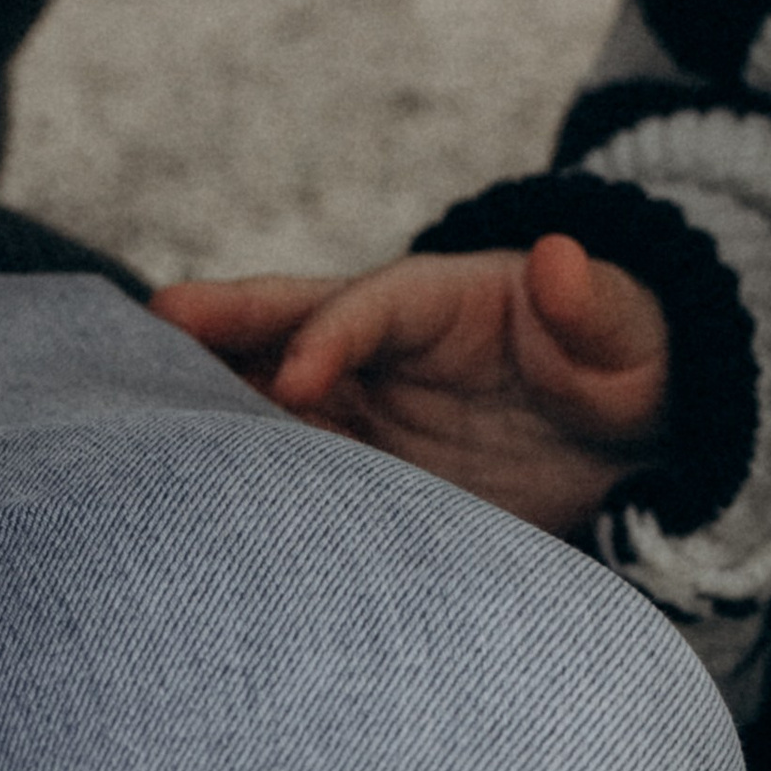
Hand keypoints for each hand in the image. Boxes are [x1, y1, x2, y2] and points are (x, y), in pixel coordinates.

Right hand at [151, 240, 669, 537]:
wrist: (633, 439)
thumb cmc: (626, 361)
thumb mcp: (627, 330)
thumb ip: (591, 303)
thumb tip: (560, 255)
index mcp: (442, 297)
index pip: (372, 303)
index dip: (331, 333)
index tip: (297, 378)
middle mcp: (385, 349)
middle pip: (290, 331)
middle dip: (223, 329)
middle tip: (145, 329)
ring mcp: (366, 412)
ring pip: (273, 405)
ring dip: (215, 412)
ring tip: (137, 429)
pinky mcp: (365, 478)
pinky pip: (296, 479)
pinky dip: (245, 490)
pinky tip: (196, 515)